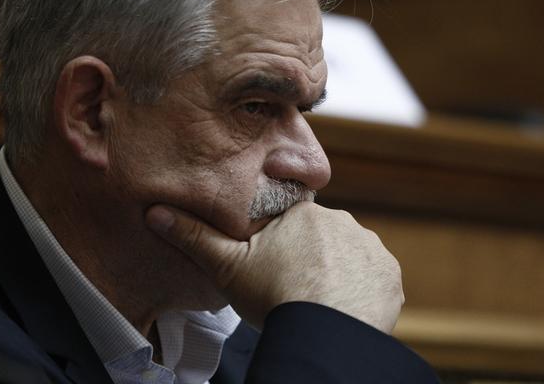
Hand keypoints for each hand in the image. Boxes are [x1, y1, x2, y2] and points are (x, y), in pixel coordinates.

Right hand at [145, 202, 403, 333]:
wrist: (325, 332)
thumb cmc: (274, 296)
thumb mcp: (227, 267)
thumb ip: (194, 236)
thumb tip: (154, 211)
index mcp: (304, 214)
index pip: (291, 222)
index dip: (281, 246)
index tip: (274, 269)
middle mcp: (343, 222)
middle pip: (321, 239)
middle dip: (309, 259)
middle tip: (292, 290)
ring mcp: (370, 249)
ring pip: (348, 257)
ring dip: (337, 274)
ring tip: (317, 303)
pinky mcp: (389, 276)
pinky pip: (372, 279)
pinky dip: (360, 291)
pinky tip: (341, 310)